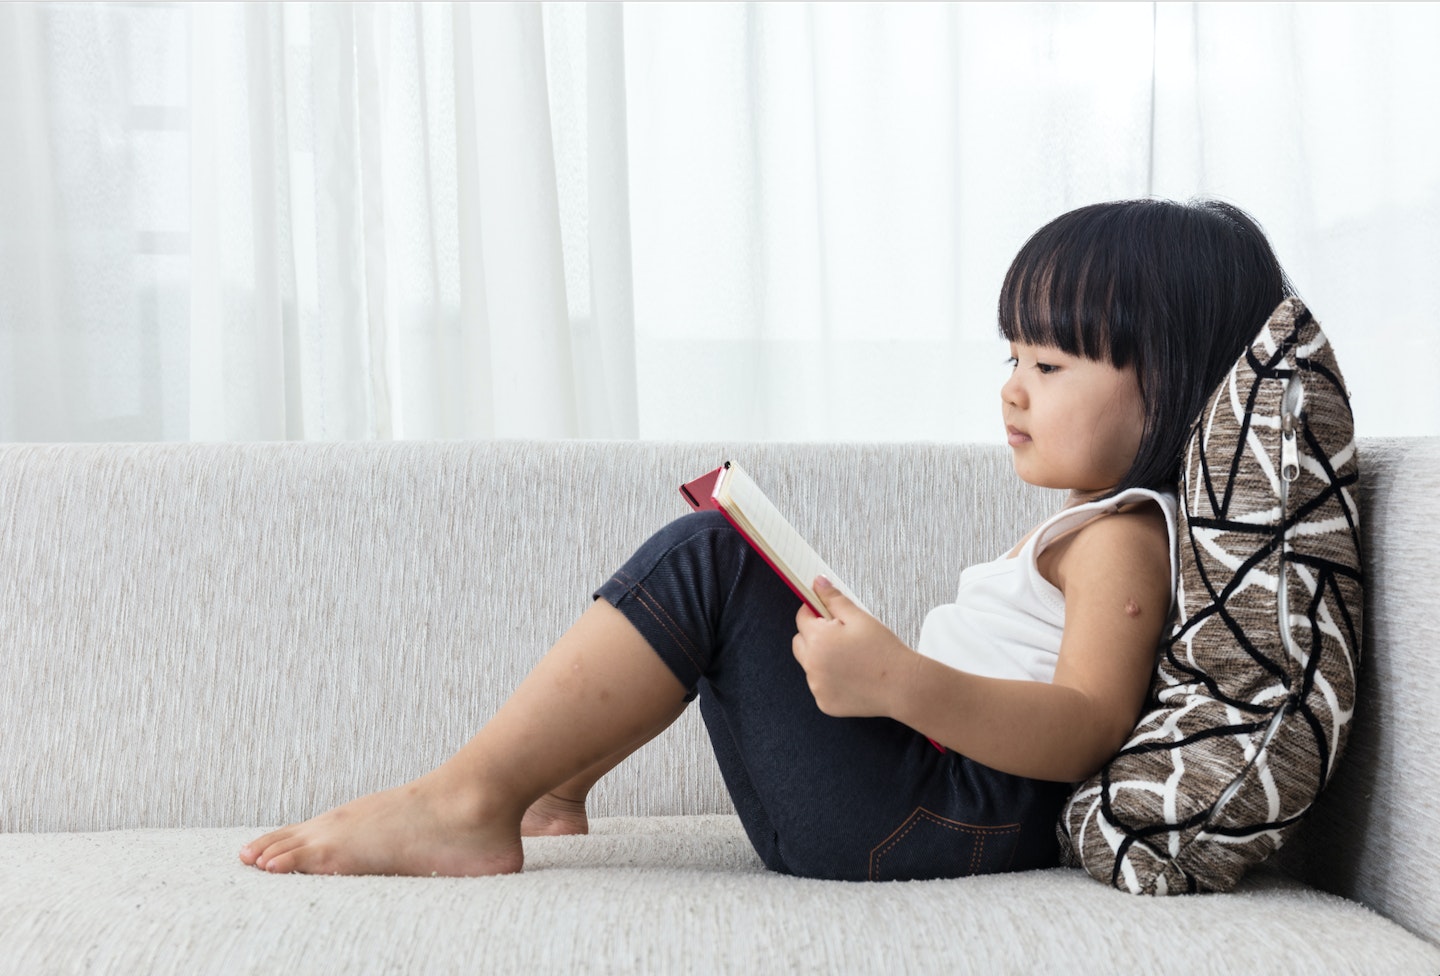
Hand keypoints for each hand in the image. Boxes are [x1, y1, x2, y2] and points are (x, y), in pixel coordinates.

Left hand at [791, 577, 916, 717]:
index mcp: (817, 640)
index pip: (802, 617)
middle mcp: (811, 665)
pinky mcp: (824, 703)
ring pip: (810, 665)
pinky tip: (852, 677)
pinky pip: (820, 686)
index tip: (828, 615)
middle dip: (814, 636)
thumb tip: (818, 583)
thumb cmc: (884, 651)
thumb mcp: (859, 618)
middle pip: (800, 642)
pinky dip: (830, 681)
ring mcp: (817, 686)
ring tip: (851, 659)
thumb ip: (834, 599)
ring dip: (822, 659)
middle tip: (841, 637)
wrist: (903, 686)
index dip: (816, 612)